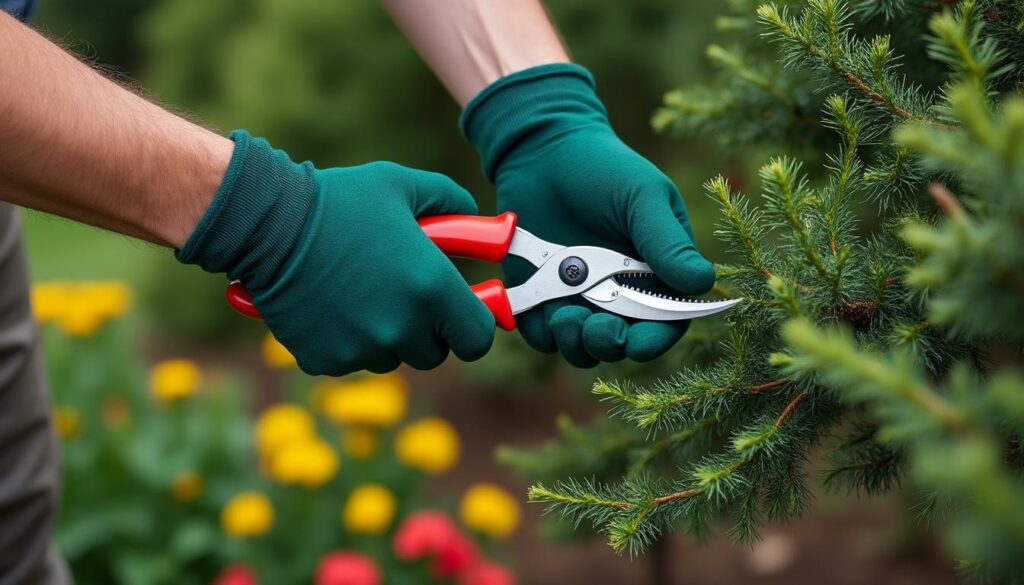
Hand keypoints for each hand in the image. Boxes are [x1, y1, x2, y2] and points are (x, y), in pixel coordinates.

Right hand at [177, 131, 494, 374]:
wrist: (267, 224)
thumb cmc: (340, 200)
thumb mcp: (402, 186)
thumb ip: (451, 202)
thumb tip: (477, 220)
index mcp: (431, 289)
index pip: (478, 338)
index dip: (473, 326)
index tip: (462, 312)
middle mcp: (401, 327)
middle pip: (434, 353)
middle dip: (427, 330)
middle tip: (405, 296)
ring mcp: (362, 349)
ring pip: (392, 358)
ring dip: (386, 336)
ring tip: (361, 293)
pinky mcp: (326, 360)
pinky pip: (351, 361)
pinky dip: (346, 341)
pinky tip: (330, 304)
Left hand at [462, 65, 714, 366]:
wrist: (543, 150)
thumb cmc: (605, 169)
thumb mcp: (642, 198)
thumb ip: (667, 242)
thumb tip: (703, 282)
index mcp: (655, 274)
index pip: (665, 323)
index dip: (655, 340)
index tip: (639, 342)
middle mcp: (618, 295)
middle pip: (622, 344)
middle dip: (610, 344)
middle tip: (596, 326)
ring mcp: (578, 300)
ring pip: (581, 348)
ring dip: (576, 343)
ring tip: (564, 314)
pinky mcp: (539, 299)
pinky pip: (541, 336)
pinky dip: (541, 332)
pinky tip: (539, 307)